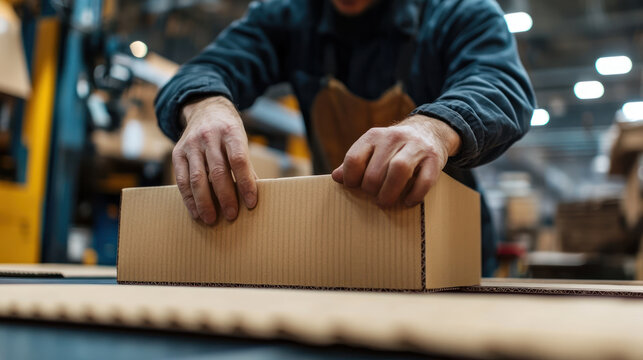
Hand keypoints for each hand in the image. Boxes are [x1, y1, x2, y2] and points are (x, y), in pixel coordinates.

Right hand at [172, 96, 257, 223]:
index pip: (239, 160)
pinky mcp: (177, 152)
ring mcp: (191, 144)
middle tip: (232, 216)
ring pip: (197, 178)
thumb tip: (251, 192)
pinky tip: (196, 212)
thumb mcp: (241, 139)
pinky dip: (189, 199)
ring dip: (204, 202)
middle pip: (218, 171)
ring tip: (211, 219)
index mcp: (230, 132)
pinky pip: (182, 179)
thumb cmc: (228, 130)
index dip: (246, 183)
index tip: (251, 202)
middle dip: (225, 197)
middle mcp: (209, 136)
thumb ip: (245, 165)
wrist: (205, 108)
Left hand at [331, 115, 460, 206]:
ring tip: (386, 202)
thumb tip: (337, 177)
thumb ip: (355, 162)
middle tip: (374, 197)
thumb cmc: (394, 147)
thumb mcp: (373, 148)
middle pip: (376, 170)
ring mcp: (416, 146)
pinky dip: (415, 195)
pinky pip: (425, 180)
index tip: (355, 187)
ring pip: (399, 170)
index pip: (354, 158)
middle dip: (371, 189)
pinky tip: (408, 201)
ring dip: (390, 192)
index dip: (351, 178)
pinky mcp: (434, 158)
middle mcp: (394, 138)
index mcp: (374, 136)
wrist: (429, 131)